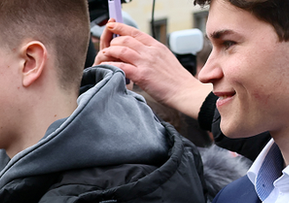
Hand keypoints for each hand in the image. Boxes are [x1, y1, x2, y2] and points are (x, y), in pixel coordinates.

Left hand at [96, 21, 212, 118]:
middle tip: (107, 47)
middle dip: (112, 42)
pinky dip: (110, 65)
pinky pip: (121, 66)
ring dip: (109, 52)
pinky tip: (105, 67)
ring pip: (121, 50)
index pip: (136, 32)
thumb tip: (140, 51)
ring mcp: (146, 63)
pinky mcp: (142, 75)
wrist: (184, 91)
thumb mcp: (165, 59)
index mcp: (157, 46)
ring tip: (104, 56)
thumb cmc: (175, 79)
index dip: (121, 27)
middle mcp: (151, 52)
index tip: (111, 25)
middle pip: (126, 39)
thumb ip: (152, 53)